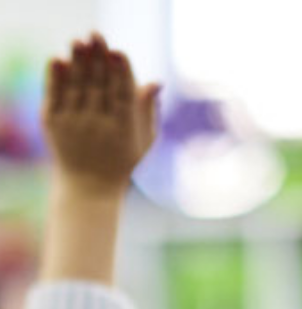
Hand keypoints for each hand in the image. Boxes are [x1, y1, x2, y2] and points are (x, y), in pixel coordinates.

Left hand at [42, 33, 159, 196]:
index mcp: (123, 130)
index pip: (123, 96)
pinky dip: (56, 78)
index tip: (118, 52)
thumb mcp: (142, 141)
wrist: (88, 188)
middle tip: (96, 36)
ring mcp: (75, 125)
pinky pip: (55, 97)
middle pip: (99, 87)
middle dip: (98, 60)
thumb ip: (148, 111)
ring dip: (77, 63)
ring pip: (77, 88)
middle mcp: (99, 127)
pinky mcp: (54, 125)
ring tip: (78, 42)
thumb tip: (155, 82)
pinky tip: (58, 60)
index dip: (120, 73)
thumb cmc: (121, 161)